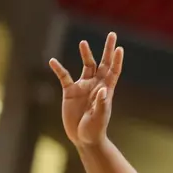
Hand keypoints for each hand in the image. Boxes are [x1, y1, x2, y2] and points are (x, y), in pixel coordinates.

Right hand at [48, 32, 123, 147]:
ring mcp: (83, 87)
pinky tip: (52, 61)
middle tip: (112, 34)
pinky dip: (59, 69)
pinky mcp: (70, 92)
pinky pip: (64, 77)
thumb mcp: (99, 117)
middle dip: (108, 50)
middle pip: (103, 63)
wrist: (84, 138)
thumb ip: (101, 103)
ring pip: (86, 66)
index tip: (119, 48)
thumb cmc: (95, 129)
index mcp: (106, 90)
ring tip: (84, 43)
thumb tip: (102, 89)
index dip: (116, 60)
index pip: (113, 71)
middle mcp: (96, 85)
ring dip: (86, 54)